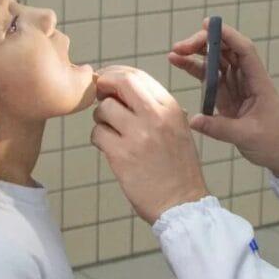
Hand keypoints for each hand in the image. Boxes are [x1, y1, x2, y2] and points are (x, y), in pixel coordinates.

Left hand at [92, 66, 208, 222]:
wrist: (181, 204)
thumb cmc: (178, 169)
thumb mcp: (177, 129)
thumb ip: (155, 108)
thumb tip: (120, 89)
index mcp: (170, 108)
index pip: (137, 76)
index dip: (116, 74)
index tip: (107, 81)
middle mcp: (156, 117)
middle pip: (120, 82)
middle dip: (103, 85)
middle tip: (98, 95)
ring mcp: (138, 135)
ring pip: (104, 109)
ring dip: (101, 118)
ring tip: (111, 132)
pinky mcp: (121, 155)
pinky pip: (97, 133)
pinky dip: (98, 138)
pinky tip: (109, 148)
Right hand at [169, 19, 278, 177]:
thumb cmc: (276, 142)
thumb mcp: (248, 136)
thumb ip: (220, 128)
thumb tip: (194, 120)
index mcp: (259, 83)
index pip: (244, 51)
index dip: (227, 36)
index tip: (206, 26)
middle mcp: (247, 80)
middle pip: (226, 52)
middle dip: (204, 44)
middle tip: (181, 46)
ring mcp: (236, 88)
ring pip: (216, 63)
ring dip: (196, 56)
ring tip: (175, 53)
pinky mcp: (227, 98)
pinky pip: (210, 79)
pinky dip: (195, 71)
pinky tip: (179, 64)